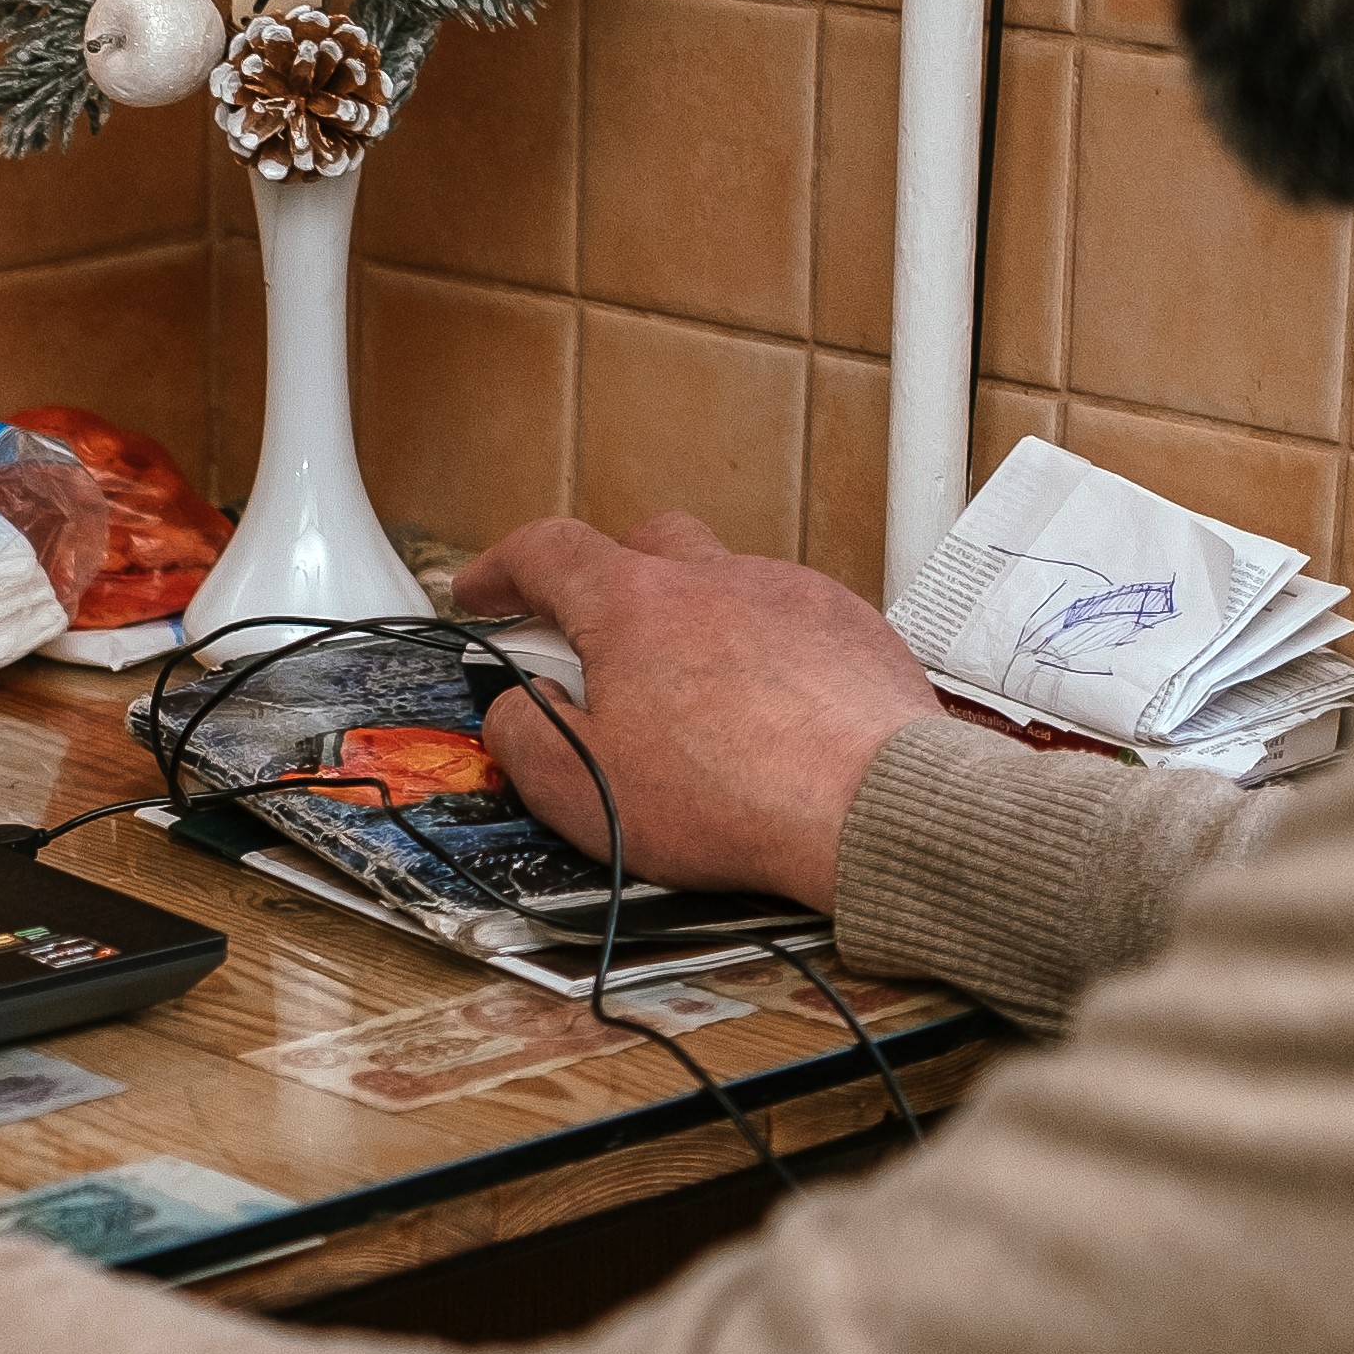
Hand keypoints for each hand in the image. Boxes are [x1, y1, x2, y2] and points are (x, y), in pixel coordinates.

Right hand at [446, 512, 934, 908]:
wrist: (869, 808)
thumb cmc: (732, 799)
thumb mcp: (579, 789)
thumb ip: (523, 735)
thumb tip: (518, 710)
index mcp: (634, 604)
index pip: (546, 550)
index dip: (502, 568)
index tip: (485, 590)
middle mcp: (715, 579)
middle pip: (643, 545)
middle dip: (605, 579)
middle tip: (592, 640)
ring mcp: (790, 595)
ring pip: (723, 580)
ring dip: (691, 620)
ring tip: (688, 695)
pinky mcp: (852, 628)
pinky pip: (789, 618)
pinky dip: (761, 648)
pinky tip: (765, 710)